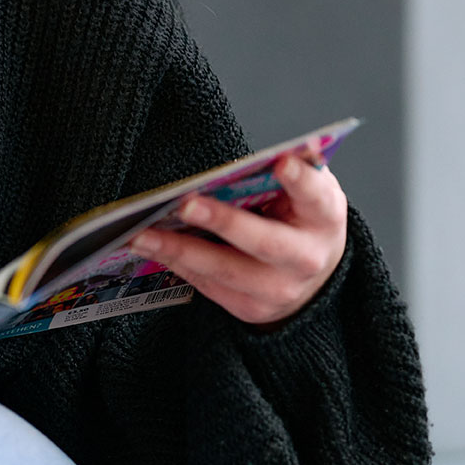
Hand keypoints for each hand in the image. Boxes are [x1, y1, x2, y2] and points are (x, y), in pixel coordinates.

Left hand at [130, 152, 347, 327]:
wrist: (310, 279)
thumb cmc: (301, 222)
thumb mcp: (307, 193)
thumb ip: (293, 173)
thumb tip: (265, 155)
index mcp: (324, 218)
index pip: (317, 197)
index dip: (301, 181)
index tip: (281, 162)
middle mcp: (305, 259)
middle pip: (263, 241)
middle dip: (222, 221)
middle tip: (185, 203)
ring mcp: (277, 289)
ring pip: (223, 269)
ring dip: (177, 249)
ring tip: (140, 233)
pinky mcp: (249, 308)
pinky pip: (206, 283)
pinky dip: (175, 262)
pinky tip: (148, 247)